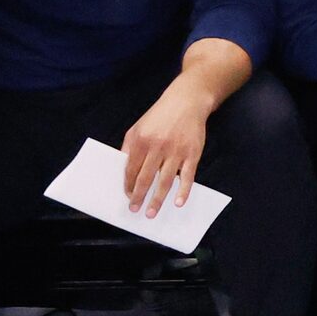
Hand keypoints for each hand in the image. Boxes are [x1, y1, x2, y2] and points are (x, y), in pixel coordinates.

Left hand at [119, 82, 212, 216]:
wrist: (186, 102)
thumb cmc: (160, 116)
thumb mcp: (138, 127)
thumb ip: (129, 147)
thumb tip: (124, 168)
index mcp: (140, 141)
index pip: (130, 169)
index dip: (128, 185)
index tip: (127, 197)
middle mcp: (157, 147)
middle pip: (145, 178)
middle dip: (139, 197)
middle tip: (135, 210)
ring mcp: (175, 152)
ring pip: (165, 181)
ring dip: (158, 199)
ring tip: (152, 213)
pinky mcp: (192, 154)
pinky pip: (187, 176)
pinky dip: (183, 191)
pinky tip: (179, 202)